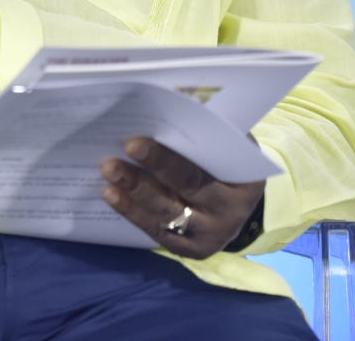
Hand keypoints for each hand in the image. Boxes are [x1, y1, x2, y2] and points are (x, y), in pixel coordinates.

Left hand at [101, 138, 264, 258]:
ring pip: (167, 212)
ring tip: (109, 171)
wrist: (236, 204)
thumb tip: (164, 105)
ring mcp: (210, 236)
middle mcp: (230, 214)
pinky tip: (112, 194)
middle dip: (149, 171)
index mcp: (245, 182)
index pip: (203, 169)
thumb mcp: (227, 146)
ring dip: (134, 191)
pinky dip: (132, 212)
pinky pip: (157, 231)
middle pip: (185, 189)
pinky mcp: (189, 249)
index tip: (135, 142)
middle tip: (117, 155)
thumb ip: (205, 131)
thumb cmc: (225, 162)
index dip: (167, 158)